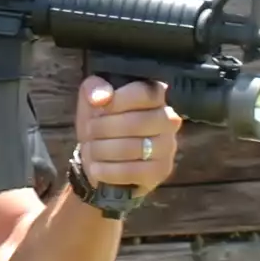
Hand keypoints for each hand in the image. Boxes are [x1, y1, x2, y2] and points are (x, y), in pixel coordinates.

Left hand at [73, 78, 181, 197]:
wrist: (102, 153)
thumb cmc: (102, 119)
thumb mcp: (93, 97)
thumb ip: (94, 88)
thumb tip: (101, 97)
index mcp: (156, 95)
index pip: (146, 93)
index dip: (119, 100)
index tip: (98, 105)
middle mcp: (169, 119)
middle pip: (138, 122)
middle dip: (104, 127)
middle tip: (89, 130)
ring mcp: (167, 147)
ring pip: (133, 148)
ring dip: (102, 149)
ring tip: (91, 149)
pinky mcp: (160, 171)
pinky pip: (133, 172)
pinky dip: (108, 171)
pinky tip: (97, 168)